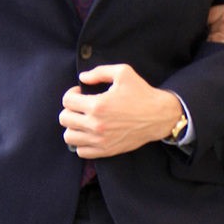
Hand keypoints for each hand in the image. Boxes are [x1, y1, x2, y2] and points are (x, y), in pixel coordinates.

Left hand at [59, 65, 184, 157]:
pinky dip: (81, 143)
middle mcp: (96, 124)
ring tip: (83, 121)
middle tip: (81, 107)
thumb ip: (99, 72)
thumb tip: (82, 78)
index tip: (80, 93)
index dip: (71, 94)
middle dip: (70, 109)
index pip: (67, 101)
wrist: (159, 116)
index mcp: (97, 105)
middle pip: (64, 119)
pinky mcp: (106, 150)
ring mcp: (100, 140)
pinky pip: (82, 151)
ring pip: (69, 137)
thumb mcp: (123, 73)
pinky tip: (90, 134)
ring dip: (73, 127)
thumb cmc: (141, 93)